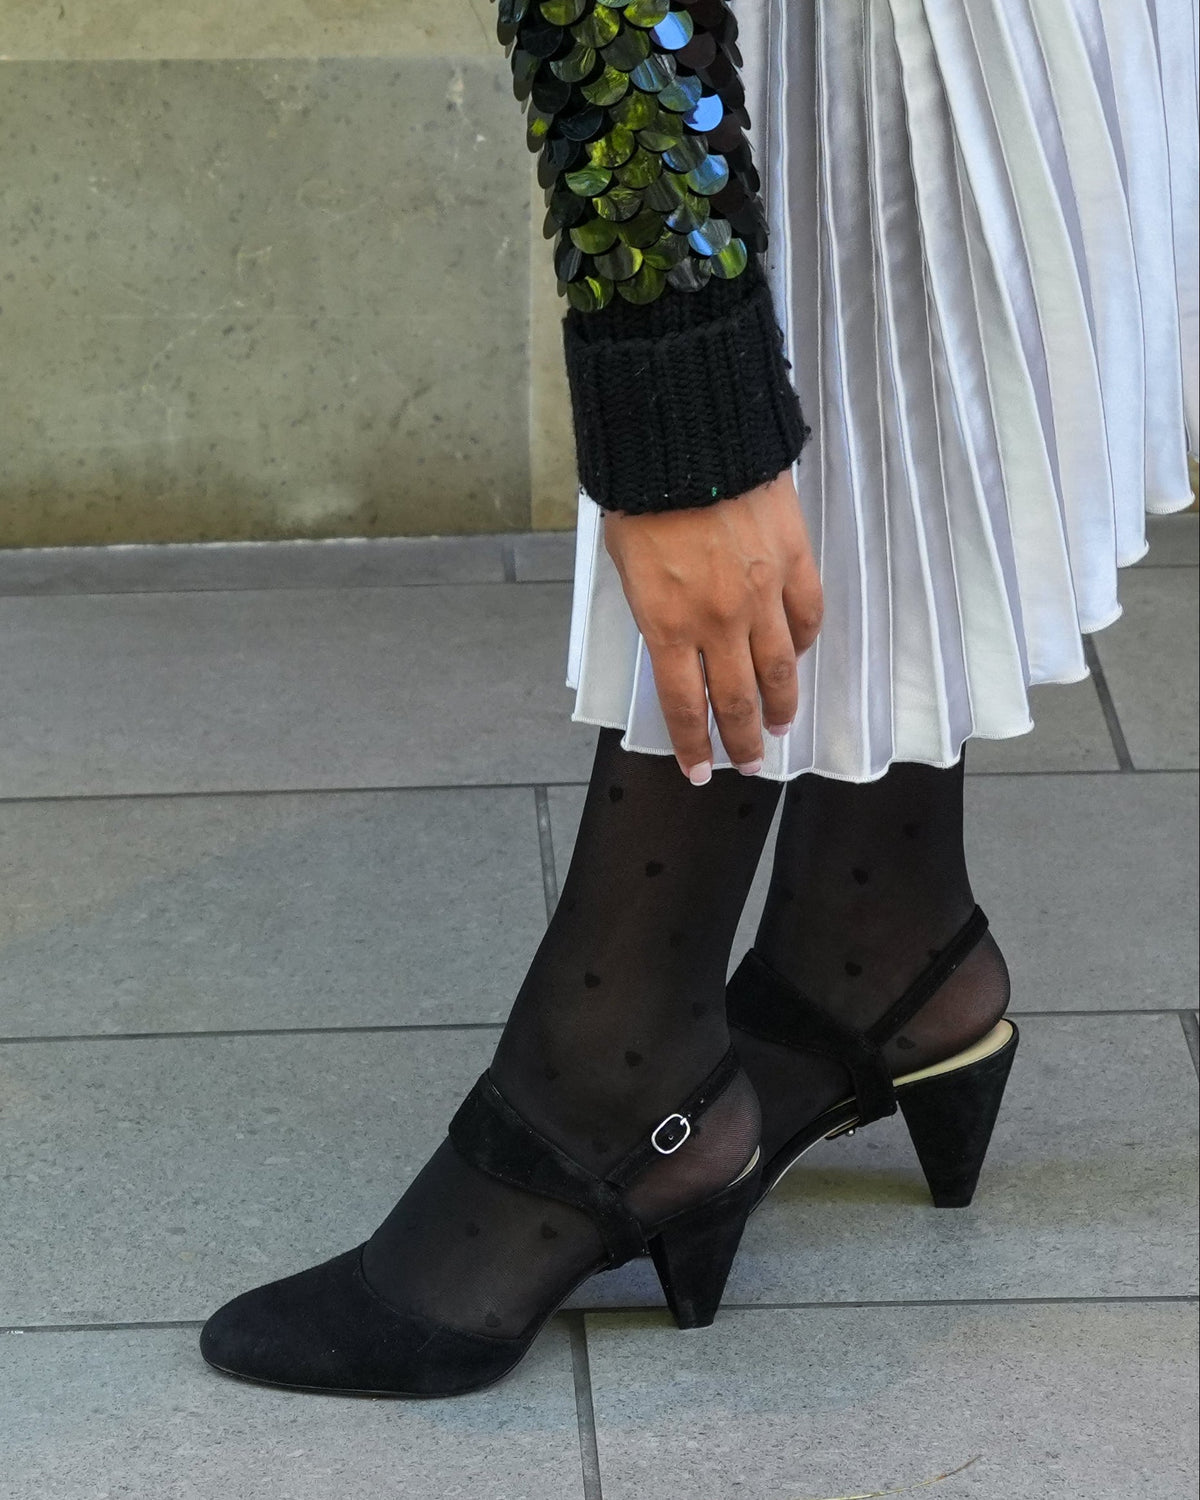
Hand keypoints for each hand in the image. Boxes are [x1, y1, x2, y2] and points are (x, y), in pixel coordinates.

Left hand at [602, 468, 822, 783]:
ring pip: (780, 670)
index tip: (701, 772)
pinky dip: (804, 642)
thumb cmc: (642, 497)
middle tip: (750, 765)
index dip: (695, 745)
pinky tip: (799, 654)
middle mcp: (719, 622)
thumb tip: (676, 640)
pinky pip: (807, 617)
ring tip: (780, 724)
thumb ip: (655, 612)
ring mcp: (762, 594)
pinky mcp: (793, 561)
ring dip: (780, 705)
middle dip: (743, 742)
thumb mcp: (628, 566)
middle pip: (738, 702)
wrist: (686, 436)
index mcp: (668, 625)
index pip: (685, 706)